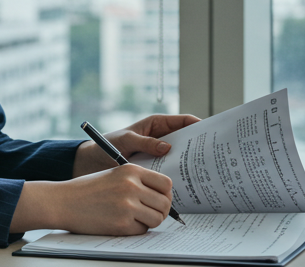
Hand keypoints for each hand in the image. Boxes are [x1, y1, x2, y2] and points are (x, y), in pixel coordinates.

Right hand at [11, 165, 175, 234]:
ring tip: (136, 218)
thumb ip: (138, 181)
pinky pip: (142, 230)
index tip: (158, 199)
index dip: (165, 194)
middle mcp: (131, 186)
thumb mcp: (114, 174)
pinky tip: (122, 223)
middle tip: (149, 212)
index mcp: (131, 170)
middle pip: (164, 203)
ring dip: (150, 221)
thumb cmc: (88, 189)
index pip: (166, 183)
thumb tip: (163, 196)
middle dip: (160, 210)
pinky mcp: (122, 224)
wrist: (63, 201)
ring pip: (157, 218)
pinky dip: (136, 229)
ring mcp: (127, 205)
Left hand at [72, 113, 200, 177]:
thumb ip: (145, 143)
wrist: (94, 162)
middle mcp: (161, 138)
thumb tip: (167, 147)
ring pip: (180, 156)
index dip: (198, 124)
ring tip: (203, 170)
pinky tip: (186, 183)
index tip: (211, 132)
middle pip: (186, 140)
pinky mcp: (155, 168)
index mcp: (157, 124)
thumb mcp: (126, 140)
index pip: (183, 121)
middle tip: (211, 154)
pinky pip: (170, 170)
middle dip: (198, 145)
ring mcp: (159, 153)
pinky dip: (178, 174)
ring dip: (189, 162)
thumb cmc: (107, 144)